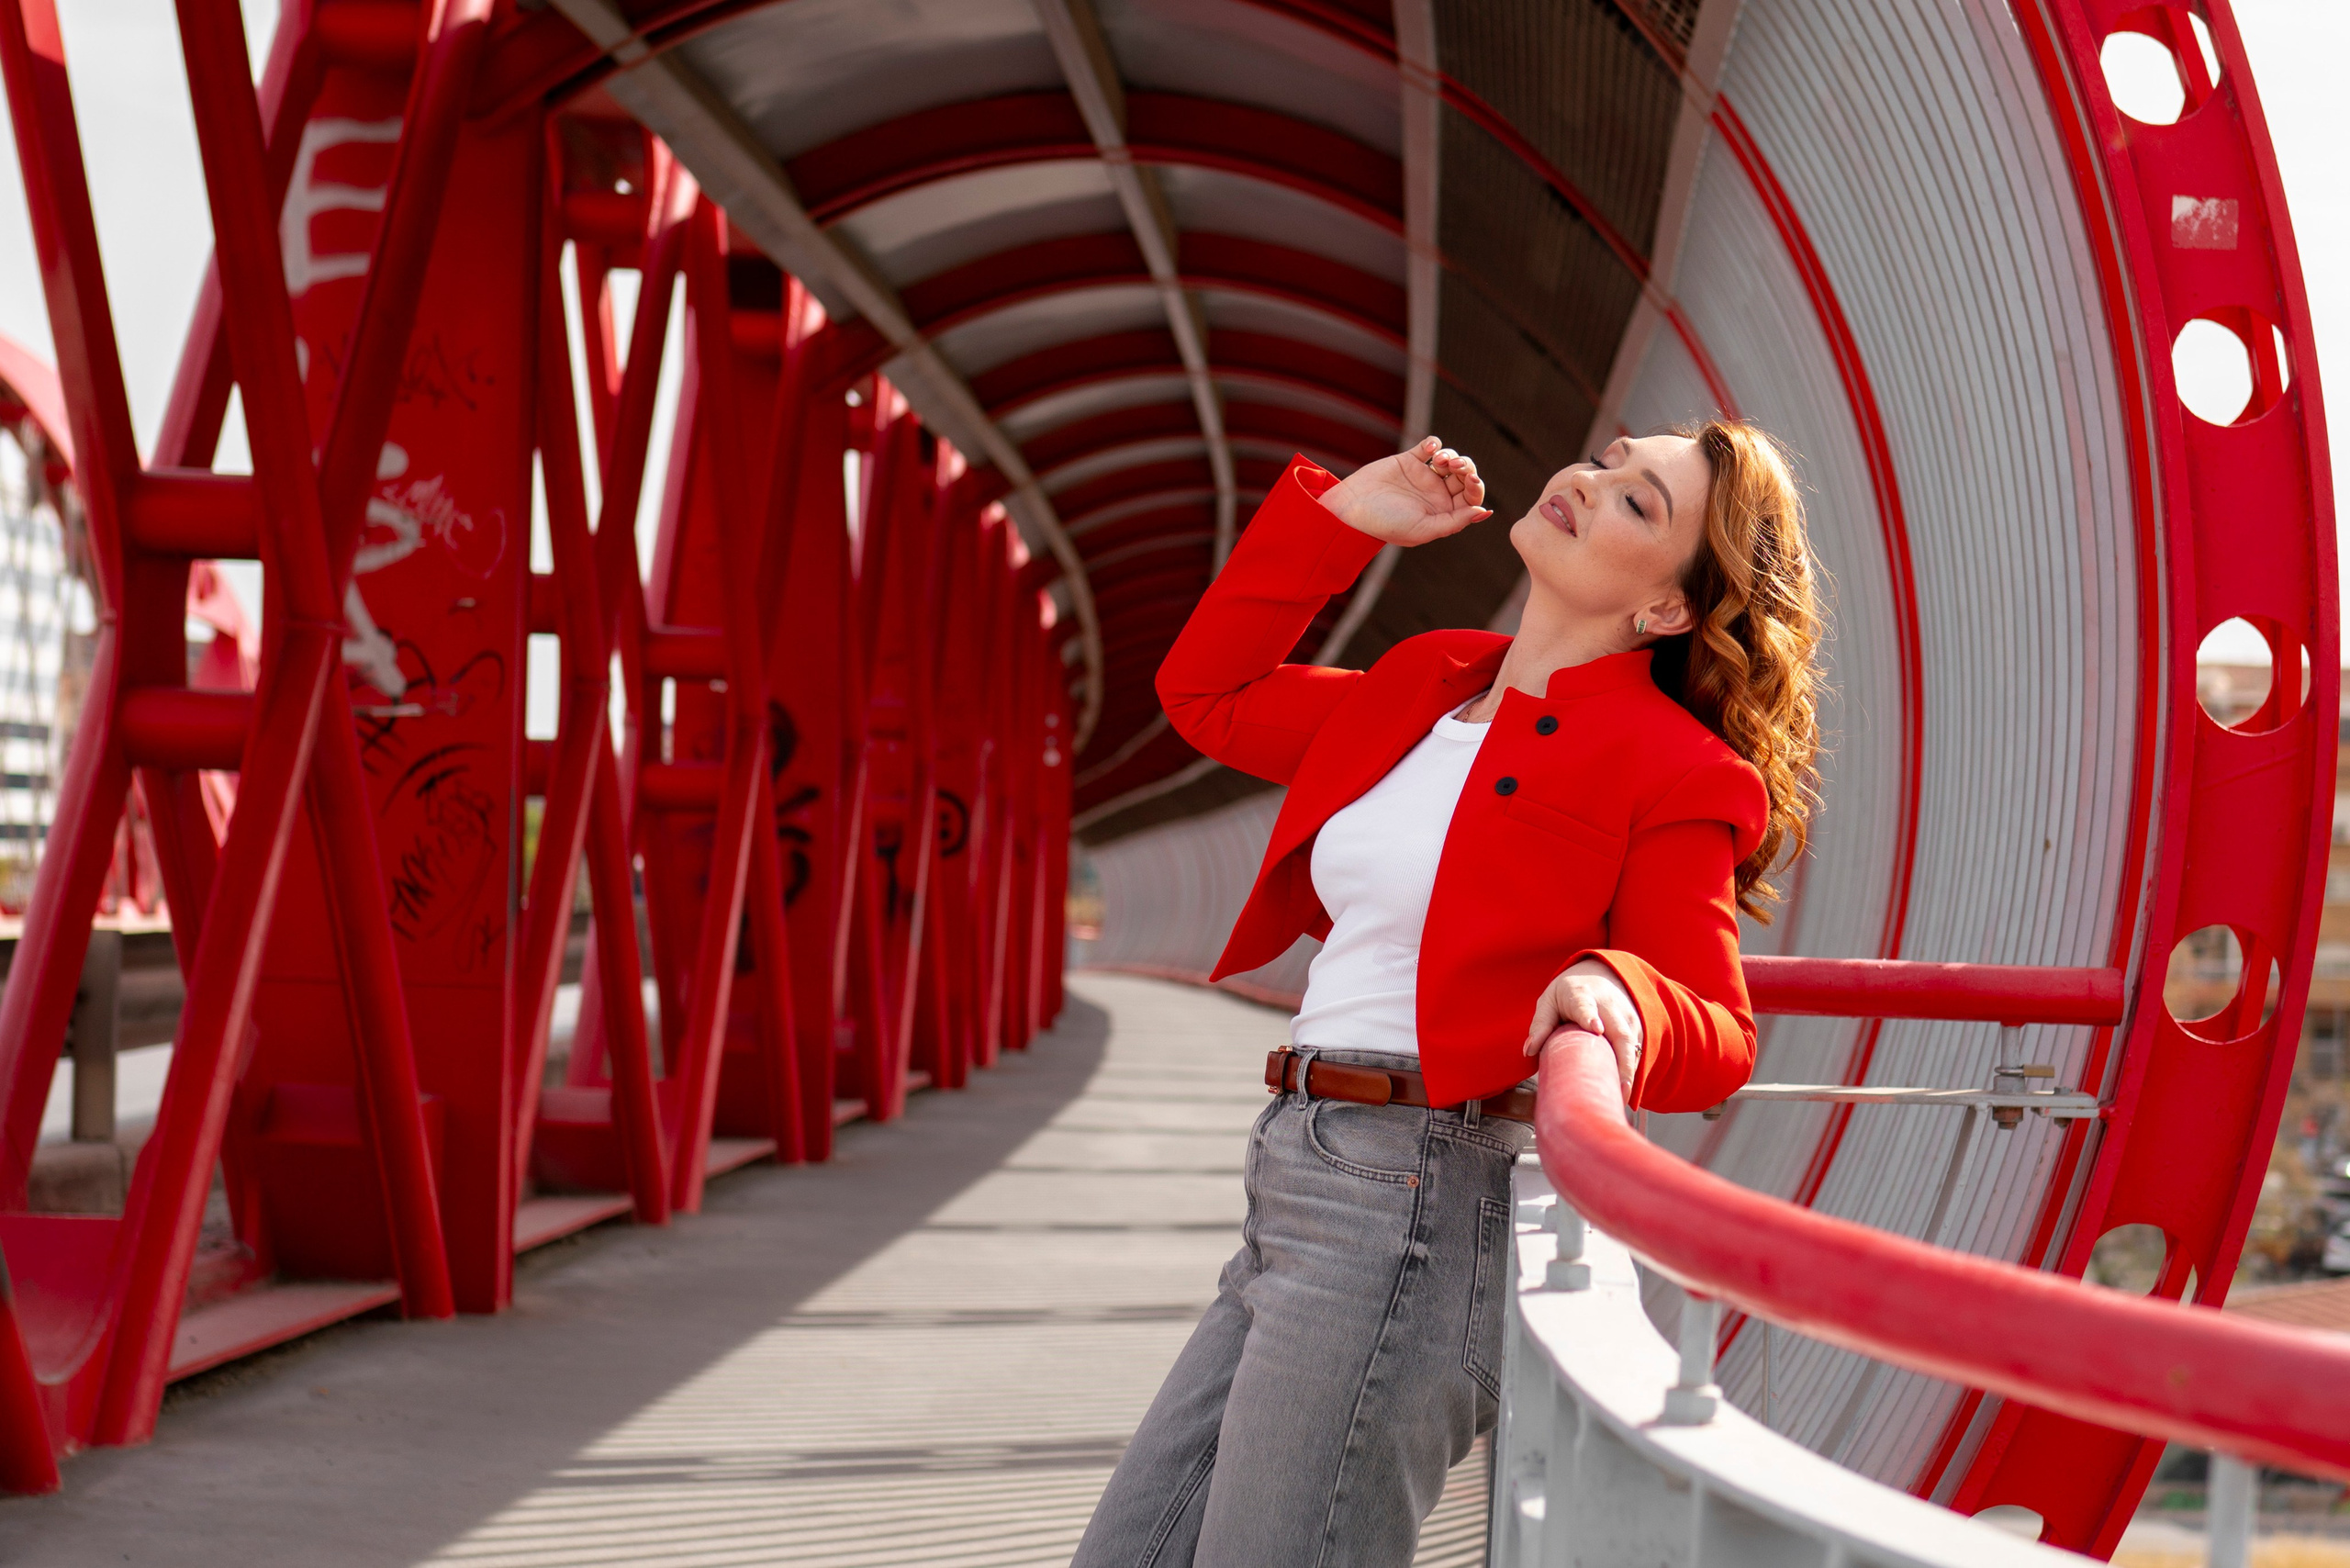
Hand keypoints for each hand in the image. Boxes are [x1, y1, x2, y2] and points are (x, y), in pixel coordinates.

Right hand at [1318, 436, 1491, 545]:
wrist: (1351, 508)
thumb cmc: (1386, 524)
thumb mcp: (1423, 529)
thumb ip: (1454, 521)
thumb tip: (1483, 511)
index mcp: (1443, 513)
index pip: (1471, 497)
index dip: (1476, 487)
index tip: (1471, 480)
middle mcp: (1436, 494)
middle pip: (1464, 476)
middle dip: (1466, 468)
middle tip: (1454, 467)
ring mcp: (1423, 476)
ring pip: (1451, 459)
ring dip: (1452, 455)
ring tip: (1439, 460)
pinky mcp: (1408, 460)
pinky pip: (1429, 446)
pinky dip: (1434, 443)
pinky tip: (1429, 449)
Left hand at [1525, 959, 1642, 1100]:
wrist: (1601, 975)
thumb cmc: (1569, 993)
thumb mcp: (1549, 1001)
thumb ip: (1541, 1024)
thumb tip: (1529, 1050)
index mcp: (1581, 995)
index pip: (1585, 1006)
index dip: (1590, 1017)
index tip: (1596, 1028)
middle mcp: (1609, 1006)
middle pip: (1620, 1034)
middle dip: (1623, 1063)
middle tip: (1620, 1089)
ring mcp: (1627, 1017)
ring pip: (1632, 1046)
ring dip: (1630, 1072)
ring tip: (1622, 1097)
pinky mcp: (1636, 1028)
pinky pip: (1637, 1051)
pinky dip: (1633, 1070)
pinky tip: (1625, 1090)